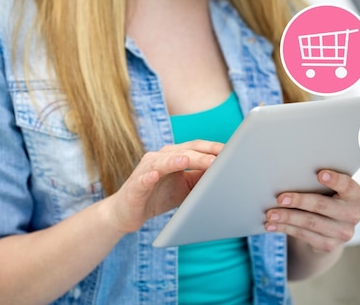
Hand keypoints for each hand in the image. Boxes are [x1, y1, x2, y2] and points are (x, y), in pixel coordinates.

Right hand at [107, 140, 222, 233]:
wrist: (128, 212)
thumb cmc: (158, 196)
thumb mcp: (186, 187)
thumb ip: (201, 177)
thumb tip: (226, 173)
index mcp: (174, 156)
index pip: (195, 147)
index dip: (212, 148)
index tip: (232, 151)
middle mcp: (160, 157)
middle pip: (184, 152)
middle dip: (201, 155)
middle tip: (219, 158)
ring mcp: (147, 169)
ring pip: (164, 161)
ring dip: (176, 160)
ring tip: (188, 160)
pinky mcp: (136, 184)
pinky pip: (143, 178)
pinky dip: (149, 176)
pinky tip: (155, 175)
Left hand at [264, 170, 359, 252]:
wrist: (330, 226)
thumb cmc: (325, 197)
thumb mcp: (328, 189)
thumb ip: (316, 182)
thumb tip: (288, 177)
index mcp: (355, 195)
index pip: (347, 185)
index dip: (335, 180)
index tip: (320, 174)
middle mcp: (352, 214)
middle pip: (322, 205)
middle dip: (299, 201)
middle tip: (280, 198)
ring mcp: (343, 233)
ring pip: (310, 223)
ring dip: (287, 218)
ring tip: (270, 214)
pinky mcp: (329, 245)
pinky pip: (304, 236)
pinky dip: (285, 229)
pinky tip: (271, 225)